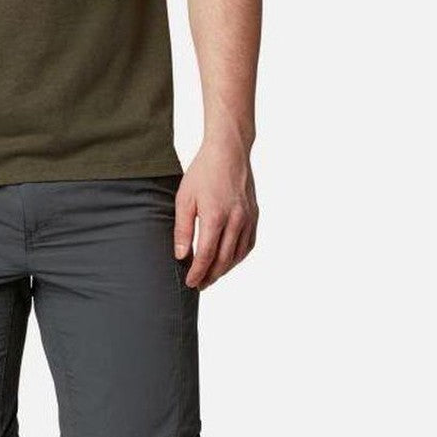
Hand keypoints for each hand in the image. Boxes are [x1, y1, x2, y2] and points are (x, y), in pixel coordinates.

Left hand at [173, 139, 258, 289]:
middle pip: (224, 260)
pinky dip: (238, 257)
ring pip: (238, 255)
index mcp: (216, 217)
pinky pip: (248, 244)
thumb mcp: (184, 199)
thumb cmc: (203, 172)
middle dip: (211, 276)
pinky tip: (228, 261)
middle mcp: (236, 220)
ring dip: (224, 269)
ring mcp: (248, 218)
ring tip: (211, 276)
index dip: (198, 273)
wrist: (229, 151)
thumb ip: (182, 230)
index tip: (190, 283)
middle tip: (199, 285)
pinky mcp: (254, 214)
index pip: (207, 255)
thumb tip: (181, 256)